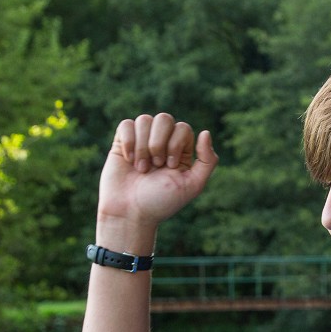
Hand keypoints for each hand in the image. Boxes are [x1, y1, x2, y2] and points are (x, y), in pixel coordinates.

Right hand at [97, 112, 217, 230]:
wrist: (130, 213)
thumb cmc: (161, 202)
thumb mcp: (192, 185)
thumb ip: (207, 161)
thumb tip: (205, 132)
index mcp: (181, 150)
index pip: (183, 128)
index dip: (175, 144)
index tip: (170, 167)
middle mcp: (162, 142)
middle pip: (164, 119)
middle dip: (158, 143)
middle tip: (155, 166)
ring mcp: (142, 141)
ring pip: (144, 120)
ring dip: (143, 146)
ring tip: (141, 169)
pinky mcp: (122, 143)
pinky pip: (126, 124)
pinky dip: (128, 142)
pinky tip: (128, 160)